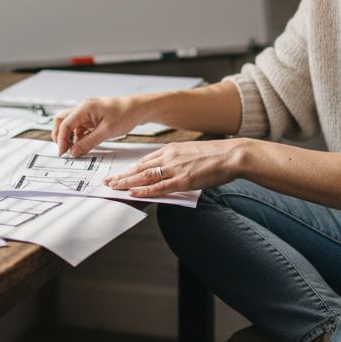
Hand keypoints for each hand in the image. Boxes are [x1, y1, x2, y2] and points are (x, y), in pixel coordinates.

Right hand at [52, 96, 142, 156]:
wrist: (139, 108)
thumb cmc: (126, 114)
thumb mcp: (106, 131)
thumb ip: (88, 142)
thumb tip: (73, 152)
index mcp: (84, 108)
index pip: (64, 124)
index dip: (61, 139)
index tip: (62, 153)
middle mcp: (83, 108)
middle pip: (62, 121)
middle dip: (60, 136)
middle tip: (63, 150)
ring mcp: (87, 113)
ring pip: (70, 125)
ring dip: (69, 137)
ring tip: (74, 150)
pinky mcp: (92, 118)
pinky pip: (80, 127)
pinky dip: (78, 136)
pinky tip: (82, 145)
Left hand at [104, 139, 250, 197]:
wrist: (232, 154)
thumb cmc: (217, 154)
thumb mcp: (193, 152)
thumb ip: (180, 160)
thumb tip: (172, 171)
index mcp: (172, 149)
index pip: (146, 159)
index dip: (132, 168)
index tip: (121, 172)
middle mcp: (170, 157)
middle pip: (140, 167)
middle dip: (122, 175)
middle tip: (108, 181)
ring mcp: (175, 168)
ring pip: (144, 176)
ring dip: (126, 182)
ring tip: (112, 187)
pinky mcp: (183, 180)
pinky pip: (159, 187)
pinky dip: (144, 190)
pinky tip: (132, 192)